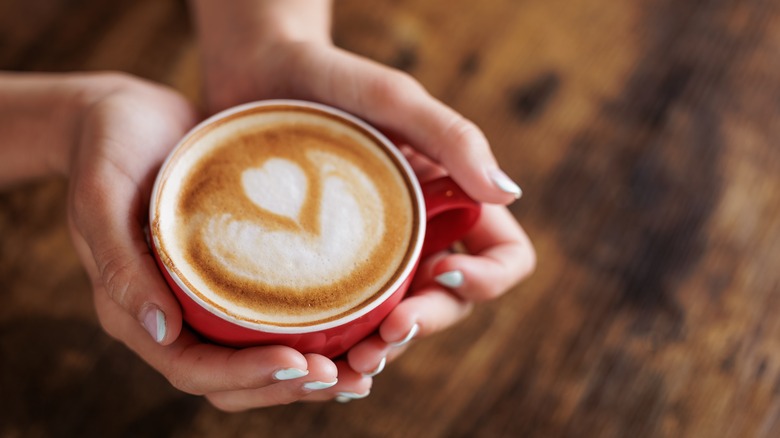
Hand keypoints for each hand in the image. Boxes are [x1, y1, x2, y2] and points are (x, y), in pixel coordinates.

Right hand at [66, 73, 367, 410]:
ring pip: (257, 355)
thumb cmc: (106, 148)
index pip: (192, 369)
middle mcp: (174, 314)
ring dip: (305, 372)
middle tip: (344, 376)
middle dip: (287, 386)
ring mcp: (205, 297)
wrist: (126, 113)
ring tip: (360, 369)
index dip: (245, 376)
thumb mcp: (100, 196)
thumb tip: (163, 331)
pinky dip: (309, 331)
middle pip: (232, 378)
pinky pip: (271, 316)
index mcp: (137, 311)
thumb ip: (120, 263)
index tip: (297, 363)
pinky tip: (354, 324)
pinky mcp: (233, 273)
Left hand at [199, 38, 534, 389]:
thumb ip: (454, 138)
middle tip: (383, 341)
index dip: (488, 279)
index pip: (503, 256)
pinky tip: (317, 357)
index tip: (443, 273)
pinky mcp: (326, 268)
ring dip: (384, 350)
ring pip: (397, 321)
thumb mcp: (393, 100)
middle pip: (449, 302)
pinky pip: (346, 316)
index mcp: (451, 201)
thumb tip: (509, 193)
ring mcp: (373, 256)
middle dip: (424, 327)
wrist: (256, 73)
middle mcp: (420, 235)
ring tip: (351, 365)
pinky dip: (340, 344)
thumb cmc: (332, 78)